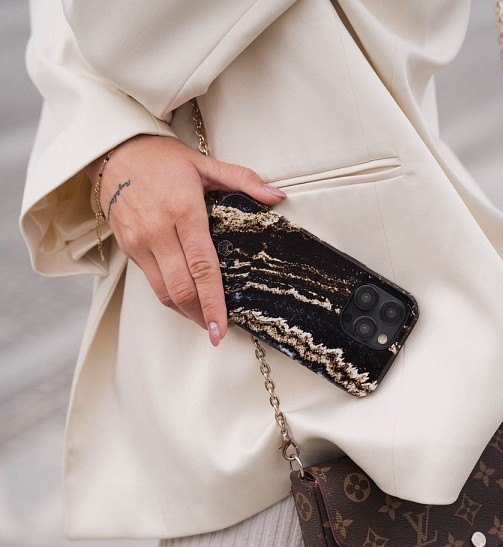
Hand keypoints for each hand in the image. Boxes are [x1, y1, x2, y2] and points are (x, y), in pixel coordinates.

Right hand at [86, 134, 285, 345]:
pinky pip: (150, 281)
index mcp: (183, 212)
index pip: (202, 267)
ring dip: (183, 311)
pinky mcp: (127, 246)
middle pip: (181, 288)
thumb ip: (244, 181)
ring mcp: (139, 241)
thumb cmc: (162, 158)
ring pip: (162, 291)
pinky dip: (168, 295)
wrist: (114, 149)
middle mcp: (158, 231)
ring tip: (202, 319)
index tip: (221, 327)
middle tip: (216, 331)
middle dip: (199, 315)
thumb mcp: (205, 164)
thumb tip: (277, 196)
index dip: (213, 301)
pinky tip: (183, 298)